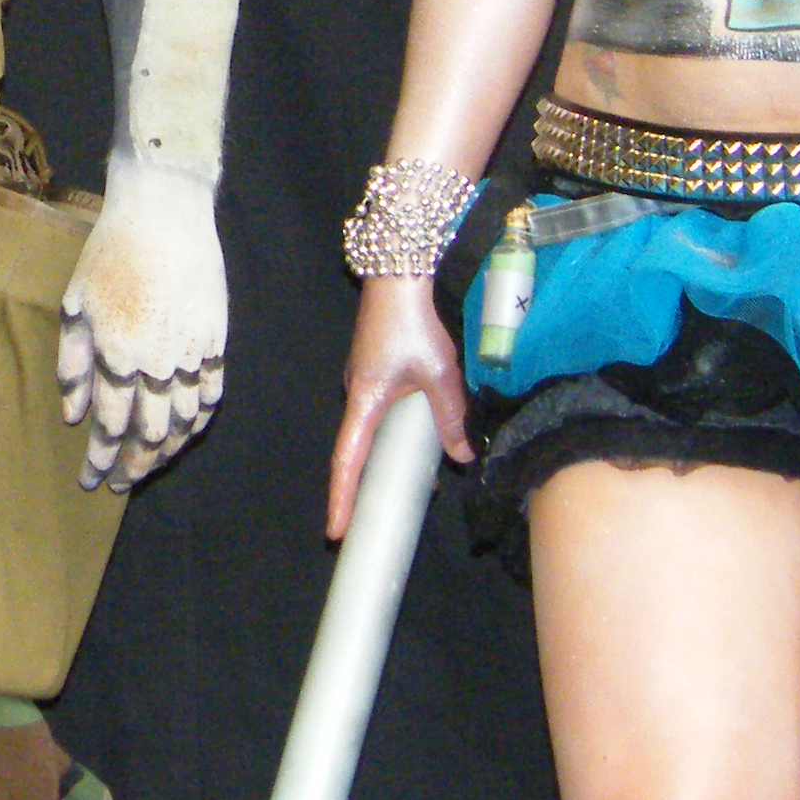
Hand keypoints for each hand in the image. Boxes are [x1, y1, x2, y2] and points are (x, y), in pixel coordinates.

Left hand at [56, 158, 226, 491]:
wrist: (165, 213)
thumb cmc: (110, 253)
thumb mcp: (75, 304)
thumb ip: (73, 363)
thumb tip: (73, 415)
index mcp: (116, 355)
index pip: (108, 424)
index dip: (100, 458)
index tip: (90, 480)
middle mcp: (156, 365)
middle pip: (149, 434)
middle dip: (133, 466)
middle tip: (120, 484)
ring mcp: (192, 355)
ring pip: (184, 422)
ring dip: (167, 452)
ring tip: (151, 466)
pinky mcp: (216, 341)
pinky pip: (212, 395)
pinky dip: (199, 421)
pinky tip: (187, 432)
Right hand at [326, 277, 470, 540]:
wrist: (402, 267)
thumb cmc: (414, 319)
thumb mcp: (440, 372)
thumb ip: (451, 415)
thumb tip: (463, 455)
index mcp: (365, 399)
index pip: (348, 460)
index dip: (342, 498)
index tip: (336, 532)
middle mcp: (359, 390)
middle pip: (361, 445)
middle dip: (375, 478)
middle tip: (393, 509)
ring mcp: (366, 373)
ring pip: (378, 423)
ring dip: (396, 448)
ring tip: (428, 473)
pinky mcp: (379, 360)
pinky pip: (387, 403)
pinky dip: (403, 423)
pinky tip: (432, 423)